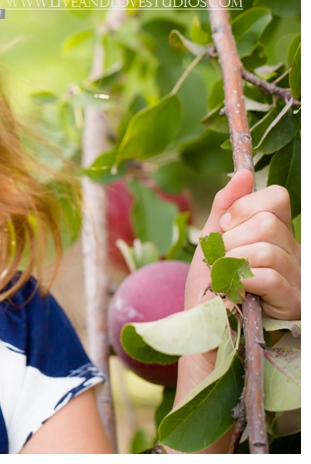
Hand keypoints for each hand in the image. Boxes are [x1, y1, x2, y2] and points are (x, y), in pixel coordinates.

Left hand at [184, 169, 300, 319]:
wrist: (203, 328)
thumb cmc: (209, 286)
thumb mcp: (212, 240)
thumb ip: (226, 206)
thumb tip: (243, 173)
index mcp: (276, 233)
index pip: (276, 197)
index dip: (244, 208)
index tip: (226, 228)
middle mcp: (294, 252)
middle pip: (267, 224)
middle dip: (231, 242)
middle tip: (223, 261)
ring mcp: (296, 278)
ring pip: (266, 250)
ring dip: (233, 264)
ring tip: (227, 279)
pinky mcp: (292, 302)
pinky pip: (268, 276)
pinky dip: (242, 282)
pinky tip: (236, 292)